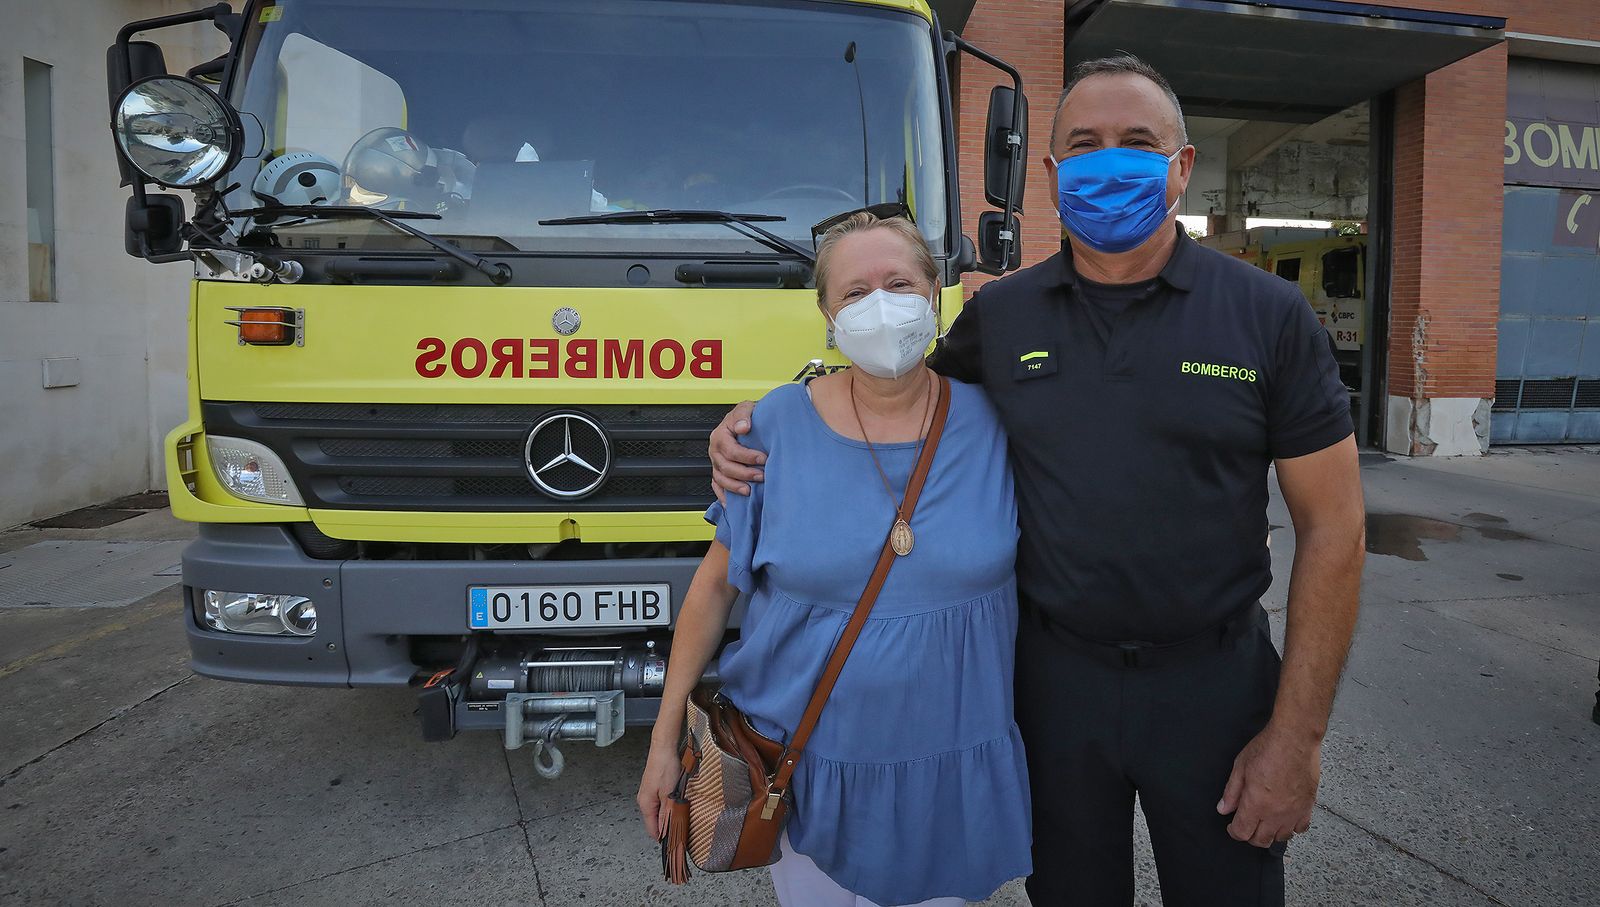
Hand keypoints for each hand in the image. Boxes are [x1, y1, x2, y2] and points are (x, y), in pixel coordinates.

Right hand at [637, 739, 682, 840]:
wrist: (664, 748)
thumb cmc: (665, 768)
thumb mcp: (668, 794)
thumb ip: (666, 814)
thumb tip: (665, 831)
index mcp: (645, 804)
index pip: (652, 830)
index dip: (664, 838)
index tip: (677, 842)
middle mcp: (644, 801)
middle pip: (656, 822)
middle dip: (669, 826)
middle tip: (684, 827)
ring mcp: (649, 794)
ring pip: (659, 812)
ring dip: (670, 815)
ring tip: (682, 813)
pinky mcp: (655, 788)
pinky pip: (661, 803)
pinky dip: (669, 806)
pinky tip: (678, 802)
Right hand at [709, 400, 762, 501]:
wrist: (747, 422)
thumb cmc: (747, 416)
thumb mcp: (746, 408)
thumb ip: (743, 415)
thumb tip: (743, 426)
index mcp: (720, 436)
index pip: (731, 450)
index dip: (747, 457)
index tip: (763, 459)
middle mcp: (715, 451)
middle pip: (725, 467)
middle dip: (744, 474)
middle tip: (761, 476)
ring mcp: (716, 463)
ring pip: (720, 479)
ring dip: (735, 487)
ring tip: (750, 490)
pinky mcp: (719, 472)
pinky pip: (717, 487)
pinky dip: (723, 496)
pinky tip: (732, 503)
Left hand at [1216, 722, 1320, 846]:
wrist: (1295, 738)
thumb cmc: (1267, 748)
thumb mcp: (1240, 767)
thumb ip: (1231, 792)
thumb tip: (1223, 809)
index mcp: (1256, 805)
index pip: (1242, 833)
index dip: (1234, 832)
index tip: (1232, 825)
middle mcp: (1276, 814)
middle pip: (1261, 840)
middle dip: (1250, 836)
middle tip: (1246, 824)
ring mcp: (1294, 812)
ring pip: (1281, 837)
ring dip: (1270, 833)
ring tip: (1264, 821)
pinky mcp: (1308, 806)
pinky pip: (1300, 828)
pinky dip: (1291, 828)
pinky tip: (1284, 818)